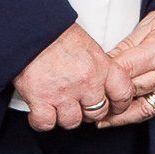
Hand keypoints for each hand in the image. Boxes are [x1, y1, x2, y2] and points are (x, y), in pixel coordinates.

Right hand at [13, 24, 138, 132]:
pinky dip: (42, 121)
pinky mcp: (40, 100)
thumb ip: (98, 67)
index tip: (114, 108)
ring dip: (65, 117)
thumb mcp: (88, 47)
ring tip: (58, 106)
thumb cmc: (57, 34)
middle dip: (89, 113)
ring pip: (72, 122)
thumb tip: (102, 83)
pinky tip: (41, 112)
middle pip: (97, 113)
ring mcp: (63, 93)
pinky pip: (45, 123)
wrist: (31, 30)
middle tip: (80, 105)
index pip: (123, 93)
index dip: (119, 105)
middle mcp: (86, 82)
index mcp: (102, 66)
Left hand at [95, 11, 154, 127]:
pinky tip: (122, 118)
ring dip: (119, 115)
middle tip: (86, 102)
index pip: (124, 70)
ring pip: (141, 108)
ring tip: (99, 119)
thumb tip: (103, 62)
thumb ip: (125, 47)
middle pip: (130, 91)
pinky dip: (137, 115)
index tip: (87, 81)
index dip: (103, 78)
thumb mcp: (147, 26)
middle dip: (106, 98)